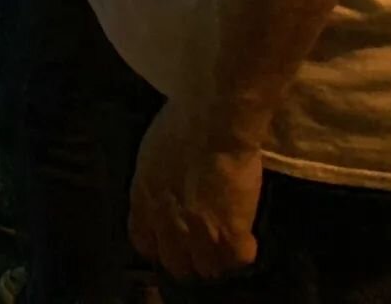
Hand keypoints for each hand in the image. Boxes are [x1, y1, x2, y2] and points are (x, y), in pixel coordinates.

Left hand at [128, 98, 262, 281]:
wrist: (212, 121)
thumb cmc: (181, 123)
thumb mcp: (152, 154)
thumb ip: (156, 184)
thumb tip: (166, 194)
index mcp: (143, 200)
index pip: (144, 243)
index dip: (161, 245)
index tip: (172, 239)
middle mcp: (166, 223)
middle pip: (176, 265)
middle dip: (190, 257)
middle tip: (205, 243)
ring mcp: (198, 233)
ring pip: (209, 268)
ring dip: (218, 257)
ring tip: (228, 241)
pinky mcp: (230, 233)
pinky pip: (238, 259)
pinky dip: (245, 249)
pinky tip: (247, 235)